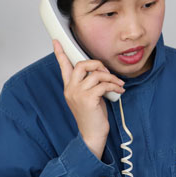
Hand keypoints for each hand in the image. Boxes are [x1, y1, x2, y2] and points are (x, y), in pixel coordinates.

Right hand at [53, 40, 124, 158]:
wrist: (92, 135)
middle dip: (98, 64)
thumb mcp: (89, 97)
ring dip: (111, 77)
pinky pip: (103, 84)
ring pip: (96, 74)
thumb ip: (89, 84)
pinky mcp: (88, 98)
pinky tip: (119, 90)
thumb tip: (100, 72)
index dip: (60, 53)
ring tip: (118, 84)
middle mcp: (70, 89)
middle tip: (107, 72)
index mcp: (69, 87)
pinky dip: (114, 85)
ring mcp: (78, 93)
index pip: (63, 66)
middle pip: (82, 64)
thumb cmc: (92, 117)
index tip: (56, 41)